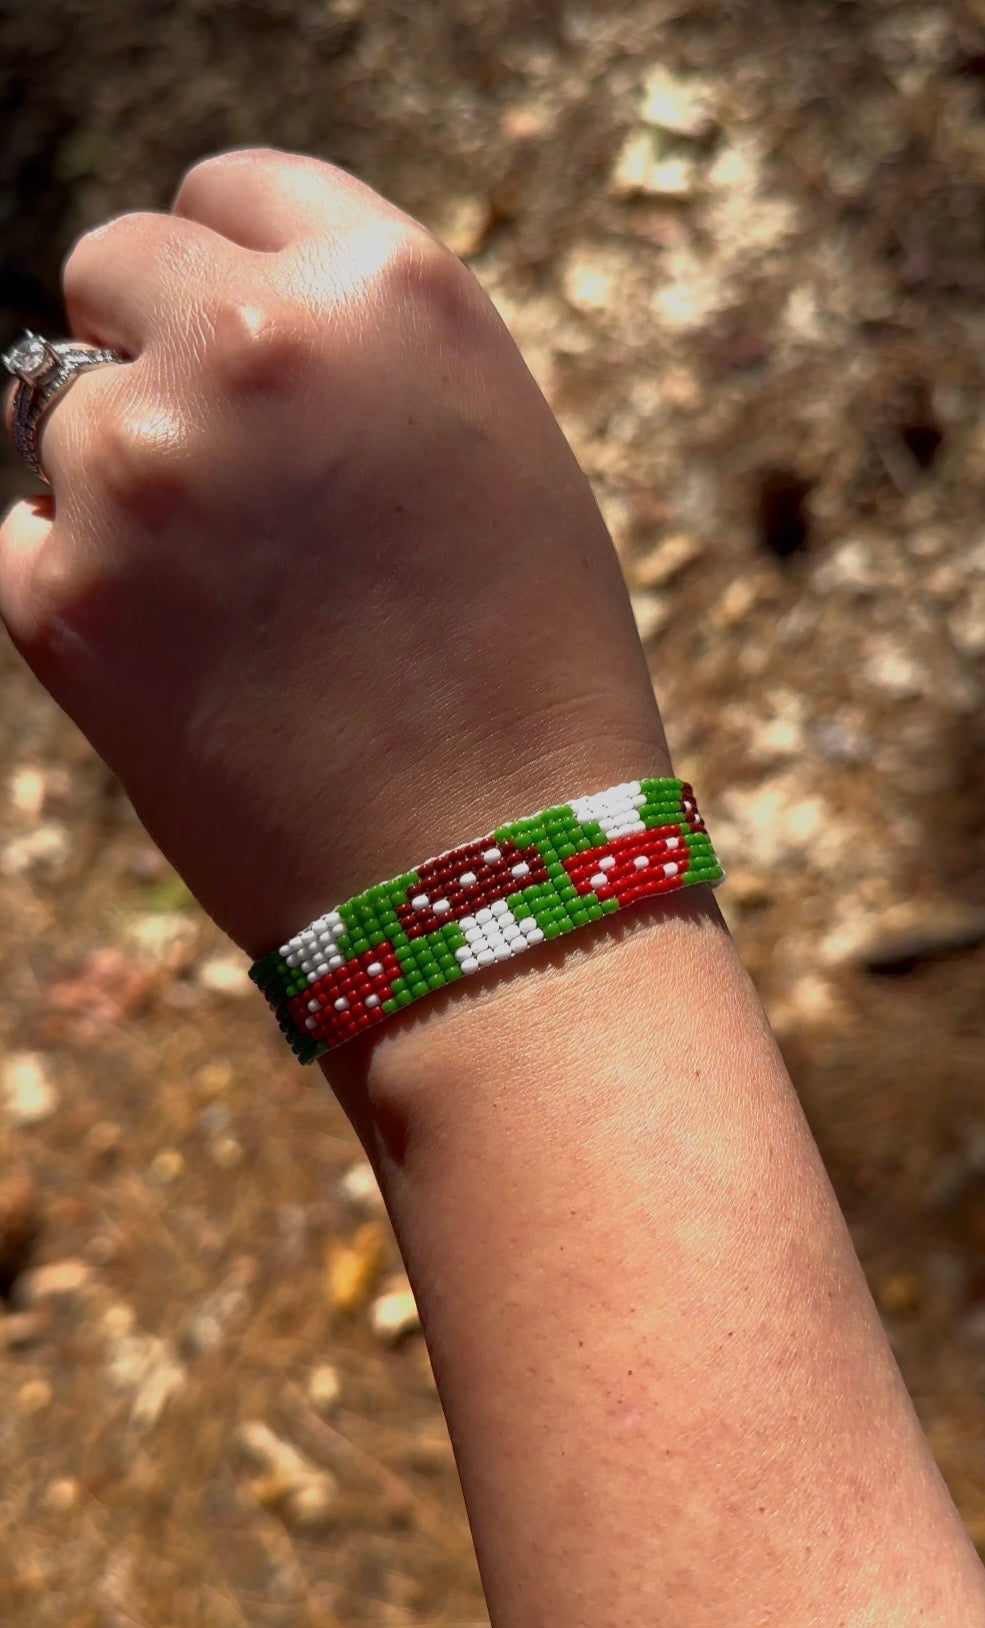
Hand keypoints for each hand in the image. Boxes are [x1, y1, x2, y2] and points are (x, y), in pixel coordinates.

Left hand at [0, 147, 668, 955]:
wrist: (496, 881)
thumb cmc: (530, 676)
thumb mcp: (491, 454)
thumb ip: (360, 358)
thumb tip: (224, 327)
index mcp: (385, 290)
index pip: (230, 189)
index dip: (229, 260)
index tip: (231, 328)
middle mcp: (248, 348)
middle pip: (112, 265)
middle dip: (147, 343)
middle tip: (215, 464)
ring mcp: (139, 472)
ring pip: (60, 416)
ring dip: (126, 484)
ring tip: (237, 606)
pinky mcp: (57, 598)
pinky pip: (29, 541)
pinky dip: (87, 589)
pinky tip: (191, 666)